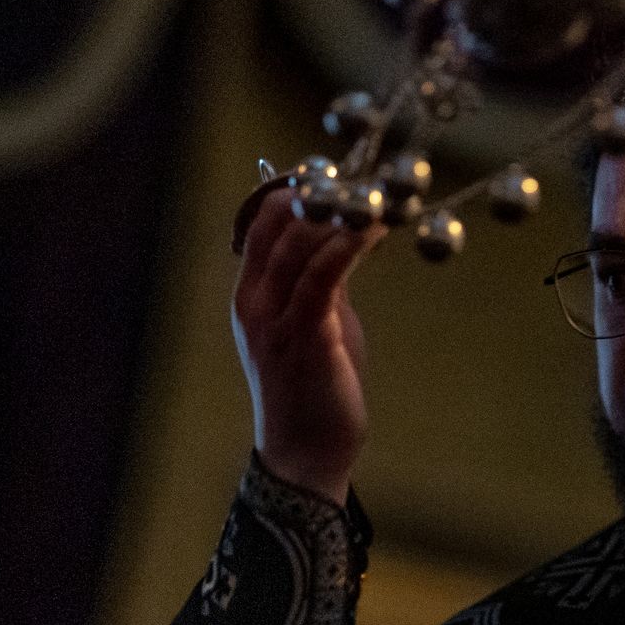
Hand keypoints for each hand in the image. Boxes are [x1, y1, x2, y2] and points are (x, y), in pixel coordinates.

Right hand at [231, 186, 384, 501]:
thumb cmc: (313, 389)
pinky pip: (324, 276)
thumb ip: (318, 284)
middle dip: (317, 194)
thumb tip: (342, 241)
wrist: (305, 452)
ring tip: (376, 195)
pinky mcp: (305, 335)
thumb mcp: (311, 326)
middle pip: (276, 225)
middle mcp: (253, 302)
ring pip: (301, 245)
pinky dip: (348, 246)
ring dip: (341, 215)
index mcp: (249, 295)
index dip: (291, 192)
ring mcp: (275, 319)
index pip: (259, 226)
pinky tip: (373, 229)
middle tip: (359, 176)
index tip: (329, 173)